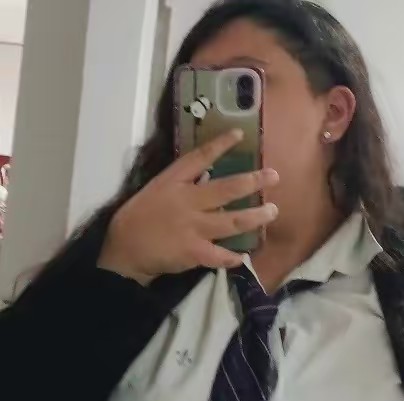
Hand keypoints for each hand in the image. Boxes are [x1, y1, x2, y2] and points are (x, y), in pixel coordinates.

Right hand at [98, 129, 278, 284]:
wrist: (123, 248)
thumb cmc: (139, 217)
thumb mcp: (156, 190)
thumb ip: (182, 183)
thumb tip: (209, 176)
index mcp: (174, 182)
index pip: (199, 157)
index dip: (220, 145)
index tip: (240, 134)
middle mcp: (187, 202)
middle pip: (226, 189)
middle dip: (252, 182)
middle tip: (274, 176)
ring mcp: (192, 227)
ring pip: (231, 221)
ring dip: (254, 217)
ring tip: (273, 211)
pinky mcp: (194, 252)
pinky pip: (220, 255)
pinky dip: (233, 257)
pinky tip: (245, 256)